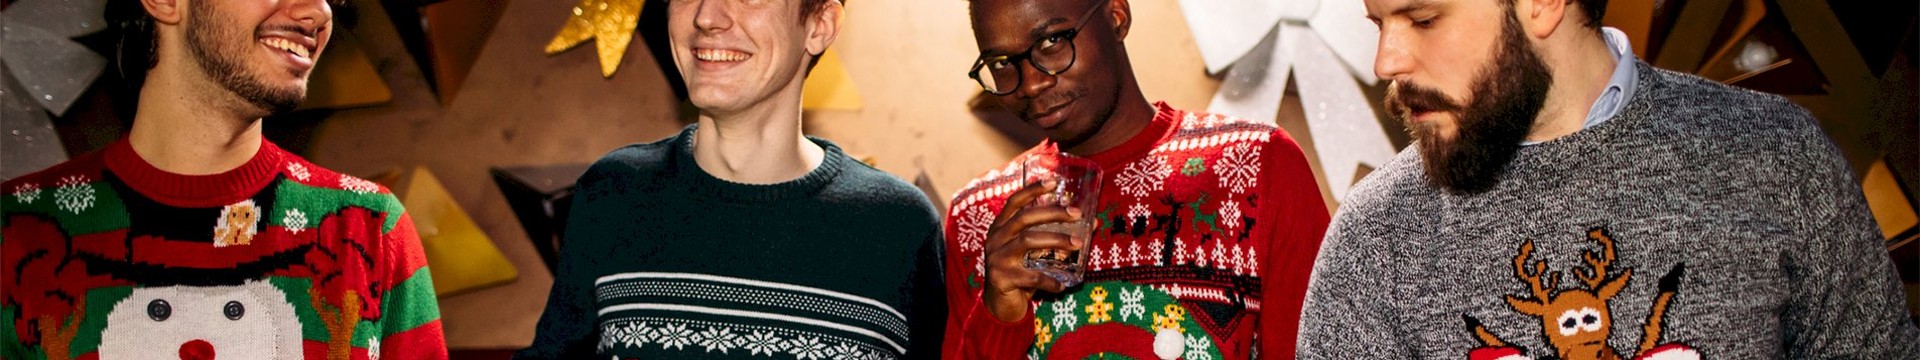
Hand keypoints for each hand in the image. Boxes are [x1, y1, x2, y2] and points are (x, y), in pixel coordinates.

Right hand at [981, 179, 1085, 321]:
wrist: (1001, 306)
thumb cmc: (1021, 273)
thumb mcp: (1036, 253)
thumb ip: (1056, 238)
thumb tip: (1092, 224)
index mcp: (1001, 228)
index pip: (1015, 202)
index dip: (1033, 190)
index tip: (1054, 182)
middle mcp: (996, 239)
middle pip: (1024, 218)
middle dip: (1053, 212)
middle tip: (1077, 214)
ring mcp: (997, 258)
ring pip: (1028, 241)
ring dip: (1056, 240)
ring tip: (1078, 243)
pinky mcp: (1001, 278)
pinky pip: (1031, 277)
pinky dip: (1050, 280)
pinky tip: (1063, 284)